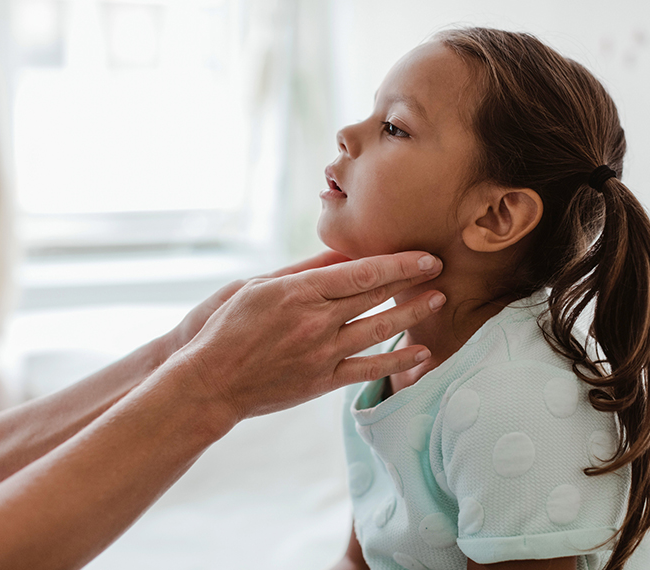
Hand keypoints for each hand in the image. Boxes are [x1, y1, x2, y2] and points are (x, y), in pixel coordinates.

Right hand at [168, 250, 444, 421]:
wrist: (210, 382)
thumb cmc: (227, 328)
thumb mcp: (258, 286)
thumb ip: (303, 270)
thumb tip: (340, 253)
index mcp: (299, 292)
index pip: (361, 272)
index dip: (398, 263)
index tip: (423, 255)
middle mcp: (316, 321)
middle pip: (376, 296)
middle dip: (412, 280)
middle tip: (440, 268)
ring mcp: (322, 353)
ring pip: (379, 329)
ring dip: (412, 314)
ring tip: (438, 300)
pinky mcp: (323, 381)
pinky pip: (369, 370)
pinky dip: (397, 362)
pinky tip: (421, 353)